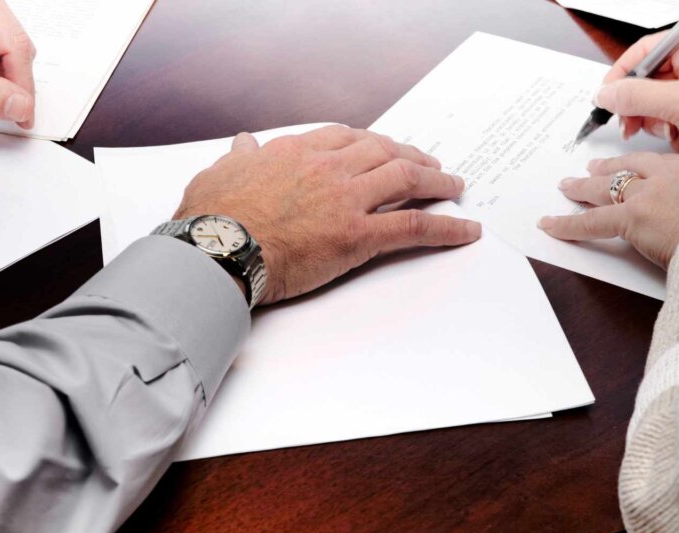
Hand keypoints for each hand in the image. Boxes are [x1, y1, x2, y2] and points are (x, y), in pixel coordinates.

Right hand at [174, 126, 481, 304]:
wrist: (218, 250)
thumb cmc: (212, 219)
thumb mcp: (219, 175)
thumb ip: (239, 158)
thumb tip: (243, 144)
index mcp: (295, 152)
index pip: (346, 136)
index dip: (372, 142)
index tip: (384, 147)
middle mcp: (328, 168)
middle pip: (384, 151)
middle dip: (412, 156)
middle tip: (430, 165)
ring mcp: (346, 199)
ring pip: (405, 180)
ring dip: (436, 182)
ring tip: (454, 187)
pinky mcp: (358, 235)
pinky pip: (413, 226)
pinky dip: (446, 227)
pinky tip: (466, 230)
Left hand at [539, 154, 678, 268]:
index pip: (664, 163)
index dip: (644, 166)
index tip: (635, 168)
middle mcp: (670, 174)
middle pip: (630, 167)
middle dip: (609, 168)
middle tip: (592, 169)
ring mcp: (648, 193)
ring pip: (606, 187)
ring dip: (582, 188)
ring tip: (566, 187)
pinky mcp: (631, 216)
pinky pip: (590, 220)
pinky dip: (566, 223)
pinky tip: (548, 224)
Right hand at [596, 25, 678, 177]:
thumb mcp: (677, 103)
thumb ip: (634, 96)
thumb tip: (605, 94)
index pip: (644, 51)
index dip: (621, 75)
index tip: (605, 97)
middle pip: (648, 80)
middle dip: (640, 107)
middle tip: (630, 125)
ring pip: (657, 103)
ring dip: (658, 123)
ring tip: (671, 132)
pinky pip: (671, 117)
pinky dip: (673, 131)